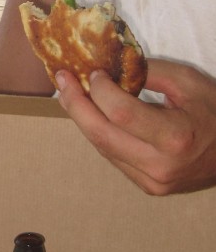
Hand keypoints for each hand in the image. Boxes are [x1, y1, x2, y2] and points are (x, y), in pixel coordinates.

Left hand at [55, 59, 215, 194]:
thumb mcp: (189, 83)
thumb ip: (149, 72)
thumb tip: (111, 64)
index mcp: (176, 138)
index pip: (121, 113)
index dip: (100, 91)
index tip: (94, 72)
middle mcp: (160, 166)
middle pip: (102, 135)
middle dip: (76, 105)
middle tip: (61, 81)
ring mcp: (153, 182)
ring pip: (103, 148)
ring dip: (83, 119)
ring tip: (70, 94)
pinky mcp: (149, 187)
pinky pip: (114, 157)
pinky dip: (101, 134)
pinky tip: (92, 115)